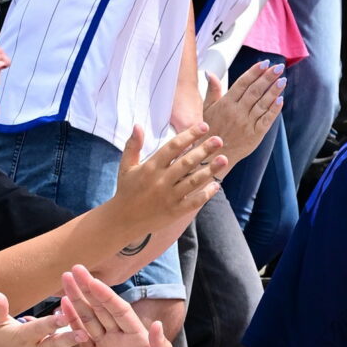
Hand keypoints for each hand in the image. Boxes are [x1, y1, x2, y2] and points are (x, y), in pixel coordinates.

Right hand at [59, 267, 181, 346]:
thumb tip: (156, 326)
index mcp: (138, 338)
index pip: (118, 311)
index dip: (105, 295)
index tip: (91, 279)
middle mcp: (121, 339)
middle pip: (100, 310)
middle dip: (86, 291)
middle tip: (71, 271)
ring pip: (88, 321)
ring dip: (76, 303)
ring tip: (62, 284)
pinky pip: (81, 341)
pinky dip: (71, 326)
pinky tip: (61, 311)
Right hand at [103, 123, 223, 261]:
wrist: (123, 220)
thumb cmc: (126, 190)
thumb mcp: (126, 166)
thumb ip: (133, 145)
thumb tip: (138, 125)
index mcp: (150, 167)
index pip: (173, 147)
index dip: (189, 135)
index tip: (204, 126)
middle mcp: (161, 181)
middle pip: (186, 162)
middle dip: (204, 150)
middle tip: (219, 140)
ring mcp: (169, 197)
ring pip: (193, 181)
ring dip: (210, 170)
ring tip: (224, 159)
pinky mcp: (174, 211)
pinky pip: (193, 201)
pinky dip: (206, 194)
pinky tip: (217, 185)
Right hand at [202, 60, 284, 168]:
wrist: (213, 156)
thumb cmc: (208, 131)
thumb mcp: (206, 109)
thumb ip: (212, 91)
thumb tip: (210, 73)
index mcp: (225, 104)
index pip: (242, 83)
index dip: (254, 72)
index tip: (265, 63)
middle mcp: (237, 112)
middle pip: (255, 91)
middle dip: (268, 78)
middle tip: (278, 67)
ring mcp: (247, 124)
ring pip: (262, 104)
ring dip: (274, 91)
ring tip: (282, 79)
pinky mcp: (255, 135)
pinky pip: (266, 120)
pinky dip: (274, 110)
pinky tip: (281, 99)